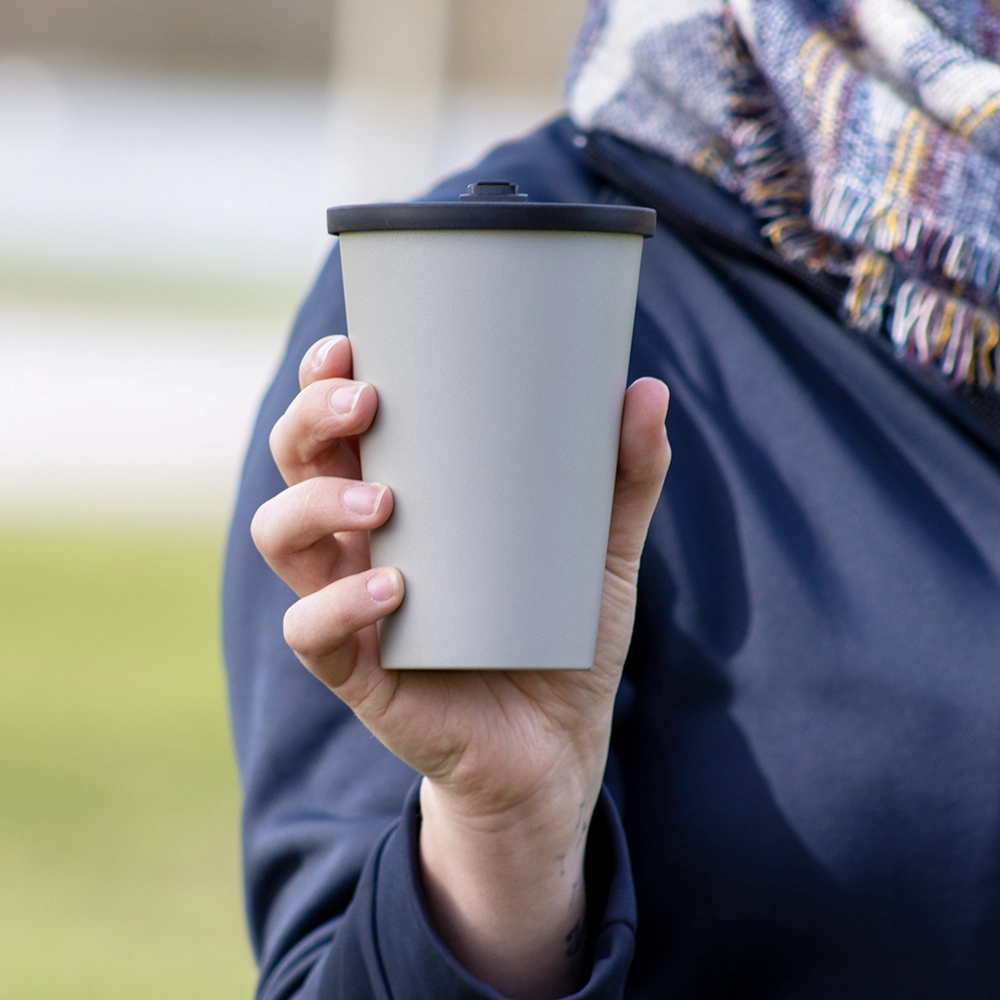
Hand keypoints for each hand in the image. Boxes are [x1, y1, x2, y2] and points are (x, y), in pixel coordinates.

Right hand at [252, 334, 670, 999]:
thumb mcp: (602, 551)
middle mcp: (360, 544)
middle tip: (366, 401)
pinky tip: (391, 586)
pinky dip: (338, 605)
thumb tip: (647, 389)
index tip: (350, 345)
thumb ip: (624, 477)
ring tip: (383, 498)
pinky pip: (311, 632)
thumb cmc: (564, 635)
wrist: (557, 750)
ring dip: (315, 503)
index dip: (321, 381)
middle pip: (293, 464)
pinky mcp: (360, 673)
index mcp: (403, 502)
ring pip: (280, 537)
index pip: (337, 427)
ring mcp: (351, 607)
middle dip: (311, 422)